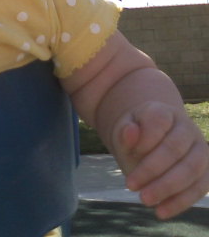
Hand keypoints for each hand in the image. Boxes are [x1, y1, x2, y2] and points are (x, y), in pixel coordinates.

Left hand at [111, 101, 208, 219]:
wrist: (151, 143)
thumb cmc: (135, 138)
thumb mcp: (123, 133)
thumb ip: (125, 133)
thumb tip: (130, 131)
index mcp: (164, 113)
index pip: (158, 122)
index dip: (143, 140)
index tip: (128, 154)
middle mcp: (187, 128)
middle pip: (175, 148)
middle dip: (151, 169)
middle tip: (130, 186)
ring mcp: (201, 149)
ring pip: (192, 169)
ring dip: (167, 187)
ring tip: (144, 201)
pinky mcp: (207, 171)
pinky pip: (200, 187)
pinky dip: (181, 202)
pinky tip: (161, 212)